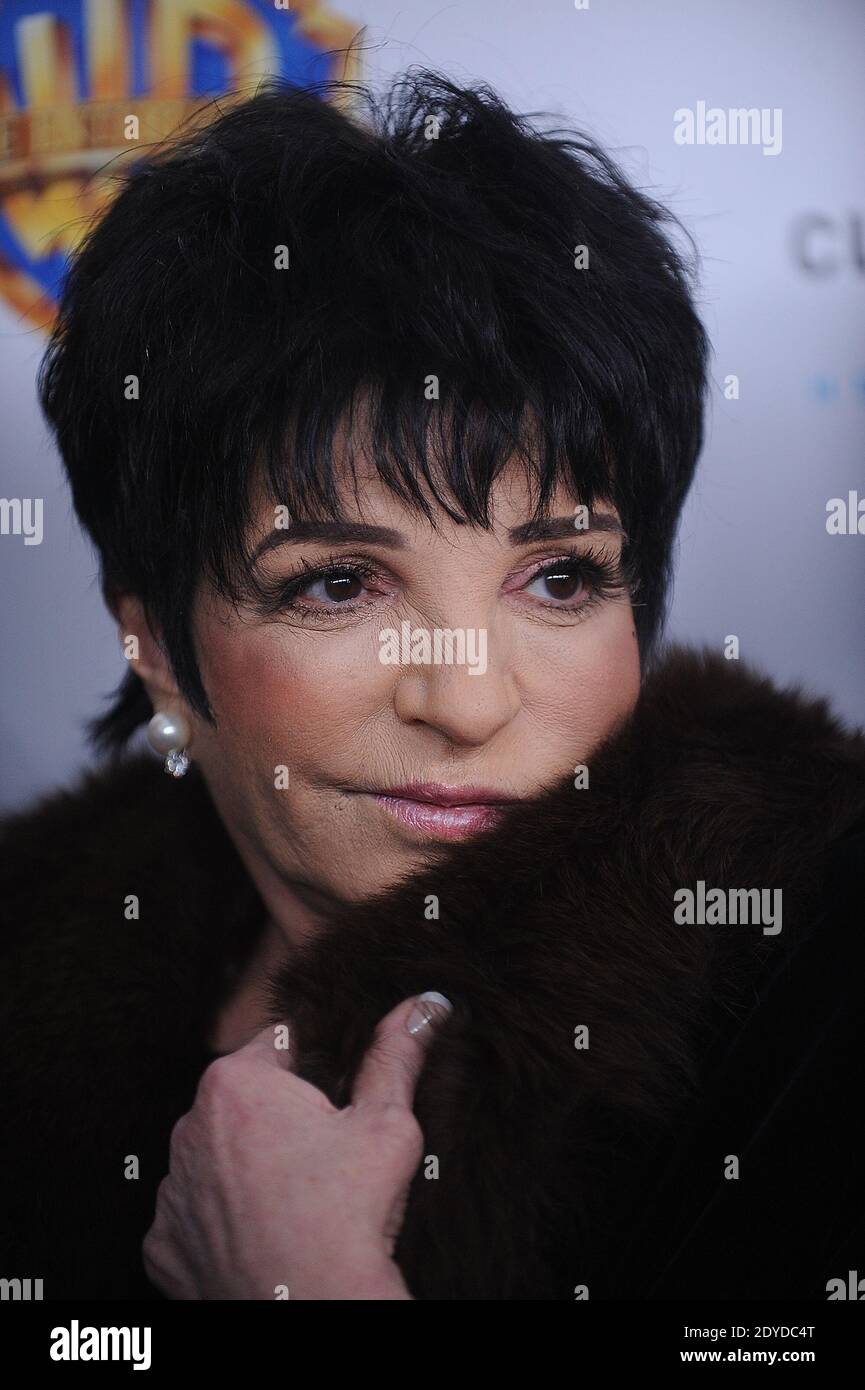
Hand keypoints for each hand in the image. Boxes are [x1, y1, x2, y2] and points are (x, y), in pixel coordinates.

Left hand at [142, 991, 451, 1299]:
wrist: (312, 1309)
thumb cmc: (348, 1216)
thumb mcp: (387, 1124)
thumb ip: (396, 1056)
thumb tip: (423, 1006)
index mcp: (236, 1082)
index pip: (280, 1047)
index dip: (318, 1073)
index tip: (338, 1105)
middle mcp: (189, 1127)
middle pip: (245, 1103)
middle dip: (280, 1119)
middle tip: (325, 1156)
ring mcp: (171, 1190)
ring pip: (217, 1158)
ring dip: (247, 1169)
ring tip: (296, 1200)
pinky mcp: (164, 1243)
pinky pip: (195, 1216)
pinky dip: (224, 1222)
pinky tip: (263, 1234)